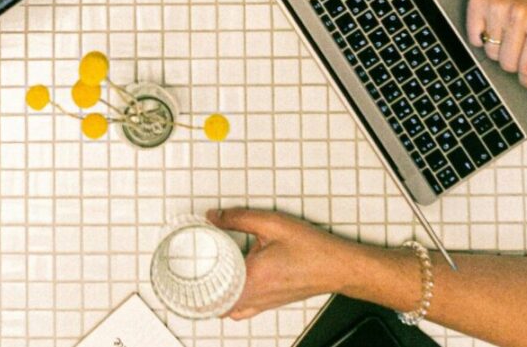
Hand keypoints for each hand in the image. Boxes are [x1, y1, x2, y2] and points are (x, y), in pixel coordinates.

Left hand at [207, 208, 359, 319]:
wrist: (339, 266)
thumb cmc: (312, 248)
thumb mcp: (272, 223)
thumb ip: (238, 218)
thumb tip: (214, 216)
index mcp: (254, 277)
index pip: (215, 289)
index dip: (197, 281)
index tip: (188, 267)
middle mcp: (258, 295)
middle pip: (219, 304)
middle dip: (204, 290)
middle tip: (194, 271)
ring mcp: (266, 303)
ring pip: (231, 310)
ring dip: (218, 298)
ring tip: (208, 279)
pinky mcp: (273, 302)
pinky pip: (245, 309)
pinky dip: (233, 303)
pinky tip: (232, 286)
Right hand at [466, 0, 526, 102]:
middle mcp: (520, 13)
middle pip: (507, 63)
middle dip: (514, 61)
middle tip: (523, 43)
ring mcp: (496, 6)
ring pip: (490, 52)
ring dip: (499, 48)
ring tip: (510, 29)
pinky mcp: (477, 0)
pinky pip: (473, 37)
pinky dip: (483, 37)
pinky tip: (495, 24)